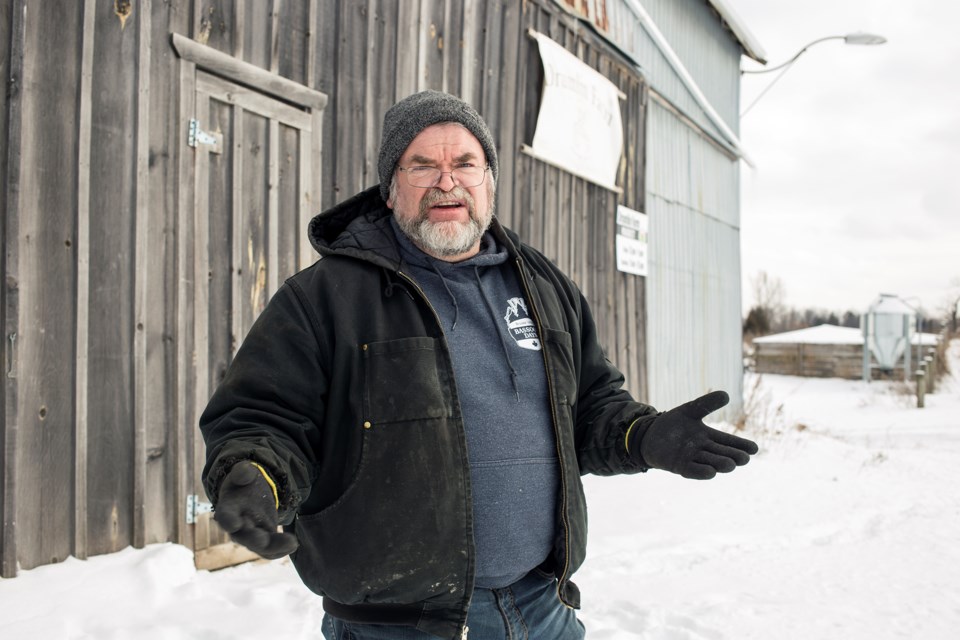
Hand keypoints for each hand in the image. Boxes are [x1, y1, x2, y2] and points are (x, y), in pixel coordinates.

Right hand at [214, 462, 298, 558]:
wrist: (249, 494)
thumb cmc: (243, 484)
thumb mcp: (241, 474)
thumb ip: (242, 472)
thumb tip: (245, 470)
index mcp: (228, 509)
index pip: (225, 517)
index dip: (228, 521)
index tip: (233, 524)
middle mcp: (237, 526)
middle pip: (243, 537)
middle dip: (253, 539)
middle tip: (264, 540)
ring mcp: (250, 535)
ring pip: (259, 546)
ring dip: (274, 547)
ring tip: (292, 543)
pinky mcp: (263, 539)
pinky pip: (270, 550)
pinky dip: (281, 549)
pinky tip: (293, 545)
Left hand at [635, 390, 757, 478]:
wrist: (649, 435)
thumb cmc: (673, 424)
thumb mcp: (690, 410)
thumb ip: (707, 403)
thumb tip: (727, 395)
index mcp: (709, 437)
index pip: (729, 442)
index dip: (741, 445)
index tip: (755, 449)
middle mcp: (703, 450)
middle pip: (721, 453)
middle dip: (733, 456)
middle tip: (745, 459)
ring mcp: (691, 459)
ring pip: (709, 462)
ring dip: (719, 464)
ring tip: (731, 465)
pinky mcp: (678, 465)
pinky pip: (692, 470)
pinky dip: (701, 472)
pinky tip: (710, 472)